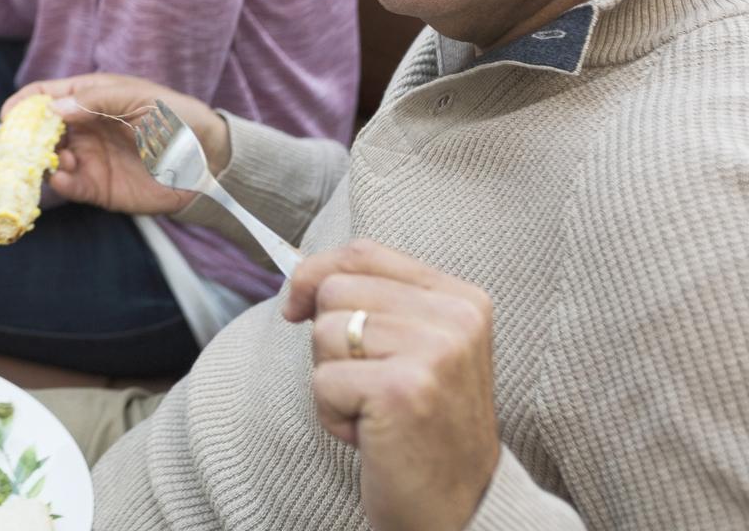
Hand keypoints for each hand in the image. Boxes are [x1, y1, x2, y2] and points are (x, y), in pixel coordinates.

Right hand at [2, 73, 231, 216]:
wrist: (207, 162)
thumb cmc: (178, 120)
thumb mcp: (141, 100)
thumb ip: (98, 100)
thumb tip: (54, 108)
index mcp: (92, 98)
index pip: (48, 95)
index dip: (25, 103)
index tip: (8, 115)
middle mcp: (84, 127)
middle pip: (40, 130)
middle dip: (24, 137)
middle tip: (15, 146)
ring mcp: (88, 157)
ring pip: (48, 159)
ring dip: (39, 161)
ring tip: (46, 161)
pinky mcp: (97, 187)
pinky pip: (68, 185)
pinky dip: (59, 182)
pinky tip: (61, 178)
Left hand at [285, 239, 499, 530]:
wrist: (460, 514)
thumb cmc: (424, 428)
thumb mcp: (419, 348)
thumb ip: (377, 300)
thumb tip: (299, 279)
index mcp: (460, 298)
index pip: (365, 252)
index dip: (316, 272)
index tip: (296, 306)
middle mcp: (454, 318)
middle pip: (336, 290)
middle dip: (329, 341)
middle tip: (367, 385)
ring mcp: (433, 352)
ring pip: (324, 332)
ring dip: (332, 381)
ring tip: (372, 412)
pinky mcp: (402, 390)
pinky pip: (323, 382)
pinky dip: (331, 415)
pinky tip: (369, 436)